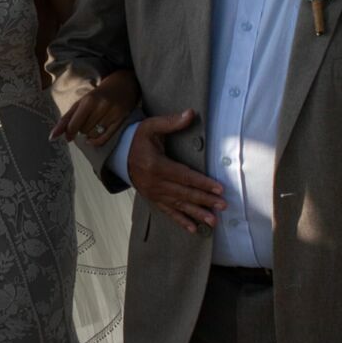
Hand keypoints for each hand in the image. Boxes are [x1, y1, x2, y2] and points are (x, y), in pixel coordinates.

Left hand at [50, 70, 138, 144]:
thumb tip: (53, 136)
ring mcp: (113, 114)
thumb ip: (67, 118)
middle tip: (86, 121)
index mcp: (89, 100)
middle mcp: (102, 106)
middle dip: (81, 128)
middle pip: (84, 130)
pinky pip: (105, 138)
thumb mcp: (82, 101)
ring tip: (93, 125)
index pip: (75, 124)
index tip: (68, 137)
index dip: (69, 132)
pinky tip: (93, 140)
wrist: (124, 84)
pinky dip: (97, 142)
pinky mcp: (121, 120)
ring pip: (94, 134)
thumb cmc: (99, 94)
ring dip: (90, 134)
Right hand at [126, 110, 224, 233]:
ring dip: (196, 213)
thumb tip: (191, 113)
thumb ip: (171, 122)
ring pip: (179, 205)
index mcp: (157, 166)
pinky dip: (181, 221)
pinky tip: (193, 229)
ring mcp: (154, 194)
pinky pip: (168, 212)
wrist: (118, 155)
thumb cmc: (138, 140)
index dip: (203, 183)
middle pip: (184, 193)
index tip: (219, 189)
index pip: (185, 176)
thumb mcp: (151, 126)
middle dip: (205, 200)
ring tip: (213, 221)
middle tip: (223, 206)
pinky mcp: (153, 199)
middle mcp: (156, 183)